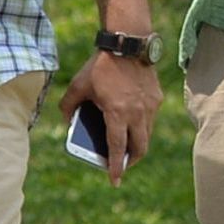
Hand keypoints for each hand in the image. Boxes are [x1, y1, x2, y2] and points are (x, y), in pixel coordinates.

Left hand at [58, 47, 162, 182]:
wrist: (127, 42)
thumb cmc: (101, 65)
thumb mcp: (77, 85)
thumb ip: (68, 106)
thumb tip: (67, 120)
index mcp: (117, 113)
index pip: (118, 148)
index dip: (116, 167)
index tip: (114, 181)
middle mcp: (138, 113)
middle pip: (139, 148)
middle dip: (131, 160)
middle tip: (122, 164)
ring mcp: (150, 106)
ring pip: (147, 135)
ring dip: (137, 144)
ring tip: (126, 145)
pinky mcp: (156, 97)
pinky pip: (150, 119)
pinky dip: (142, 126)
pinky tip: (131, 121)